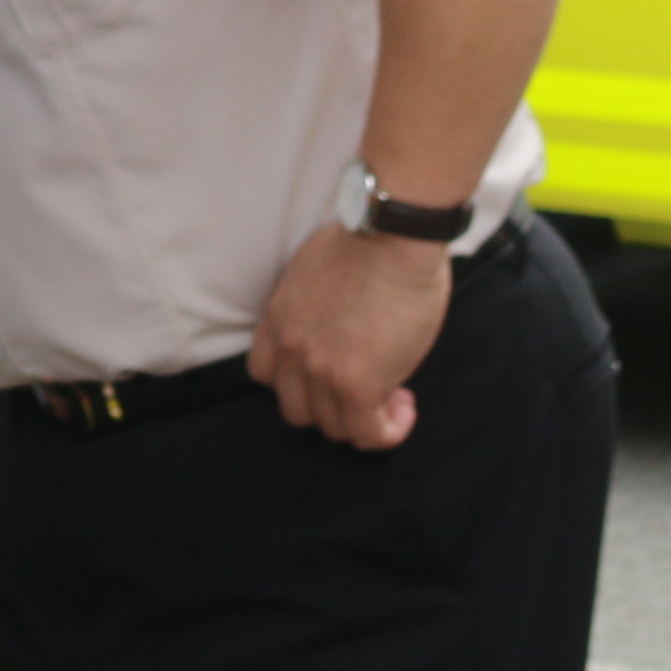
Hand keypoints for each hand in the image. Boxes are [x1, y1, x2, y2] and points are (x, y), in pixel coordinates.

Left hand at [250, 222, 444, 451]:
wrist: (392, 236)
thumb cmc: (367, 241)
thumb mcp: (315, 274)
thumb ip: (314, 310)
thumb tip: (338, 325)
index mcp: (276, 322)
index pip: (265, 374)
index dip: (299, 380)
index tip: (331, 369)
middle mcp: (290, 352)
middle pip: (298, 409)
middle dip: (332, 404)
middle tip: (367, 383)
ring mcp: (322, 373)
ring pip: (334, 427)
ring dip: (364, 418)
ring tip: (394, 395)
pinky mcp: (359, 386)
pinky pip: (368, 435)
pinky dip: (388, 431)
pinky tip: (405, 409)